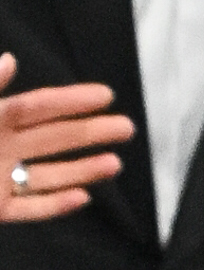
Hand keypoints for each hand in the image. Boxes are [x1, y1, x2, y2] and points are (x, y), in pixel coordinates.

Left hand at [0, 54, 131, 222]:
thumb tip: (9, 60)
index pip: (37, 107)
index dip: (70, 100)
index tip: (106, 96)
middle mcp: (3, 147)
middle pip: (53, 139)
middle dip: (91, 132)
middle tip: (126, 128)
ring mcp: (1, 180)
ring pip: (48, 175)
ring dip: (82, 170)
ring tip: (114, 164)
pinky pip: (30, 209)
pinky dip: (55, 205)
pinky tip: (83, 198)